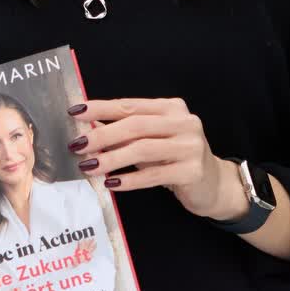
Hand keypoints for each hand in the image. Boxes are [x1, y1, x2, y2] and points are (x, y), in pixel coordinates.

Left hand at [71, 97, 238, 219]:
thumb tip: (89, 127)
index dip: (101, 108)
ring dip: (111, 158)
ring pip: (142, 149)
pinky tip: (111, 183)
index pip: (130, 105)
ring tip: (89, 166)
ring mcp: (190, 146)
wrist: (214, 184)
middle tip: (77, 145)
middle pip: (135, 125)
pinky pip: (153, 175)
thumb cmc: (176, 159)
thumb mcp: (153, 139)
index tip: (75, 111)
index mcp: (171, 108)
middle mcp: (183, 122)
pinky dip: (129, 180)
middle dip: (102, 135)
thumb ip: (127, 132)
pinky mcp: (192, 171)